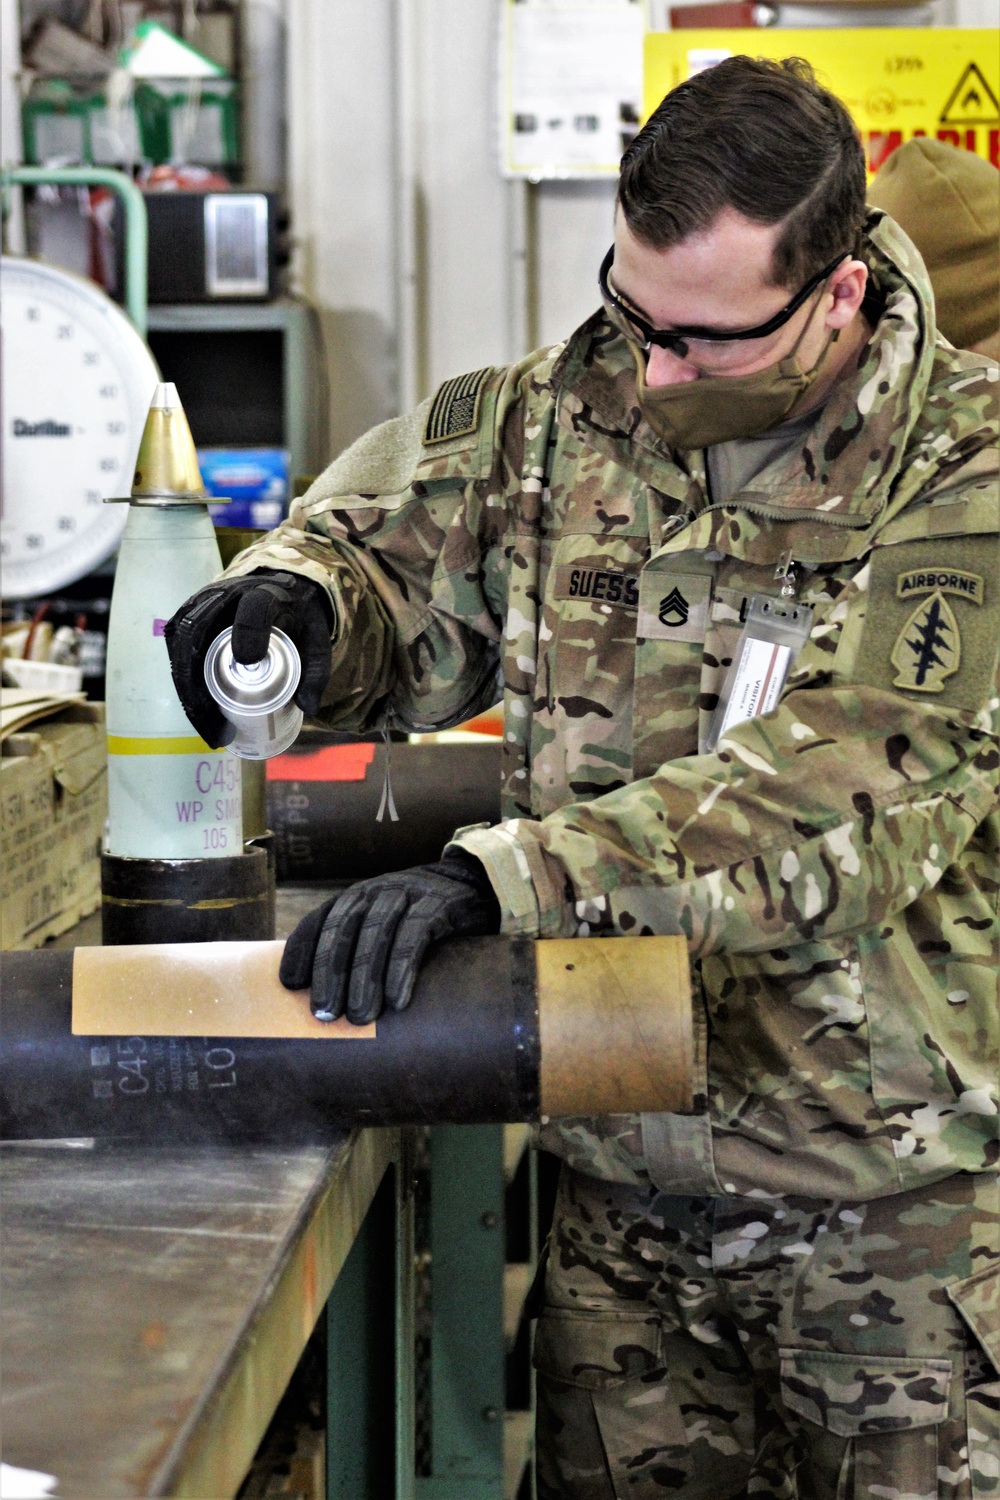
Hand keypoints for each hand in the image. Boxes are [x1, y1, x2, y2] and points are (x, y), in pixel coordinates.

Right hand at [164, 571, 332, 746]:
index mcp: (267, 593)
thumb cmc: (295, 615)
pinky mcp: (189, 612)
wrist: (275, 584)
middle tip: (218, 725)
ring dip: (187, 688)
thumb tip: (308, 707)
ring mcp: (203, 601)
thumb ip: (316, 670)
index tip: (248, 663)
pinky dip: (182, 680)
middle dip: (201, 683)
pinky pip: (176, 646)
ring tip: (205, 724)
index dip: (249, 634)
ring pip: (182, 642)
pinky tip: (195, 709)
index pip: (255, 607)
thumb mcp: (316, 638)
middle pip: (200, 630)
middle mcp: (227, 593)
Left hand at [279, 850, 501, 1024]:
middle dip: (330, 972)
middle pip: (343, 928)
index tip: (290, 985)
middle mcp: (376, 890)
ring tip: (359, 1016)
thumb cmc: (421, 920)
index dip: (302, 949)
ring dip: (364, 977)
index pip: (320, 919)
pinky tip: (397, 999)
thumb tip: (329, 1002)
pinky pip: (414, 935)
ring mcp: (407, 893)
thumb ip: (360, 949)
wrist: (473, 885)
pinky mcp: (438, 903)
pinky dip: (402, 968)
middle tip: (324, 1013)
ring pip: (376, 933)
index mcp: (356, 897)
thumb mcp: (385, 926)